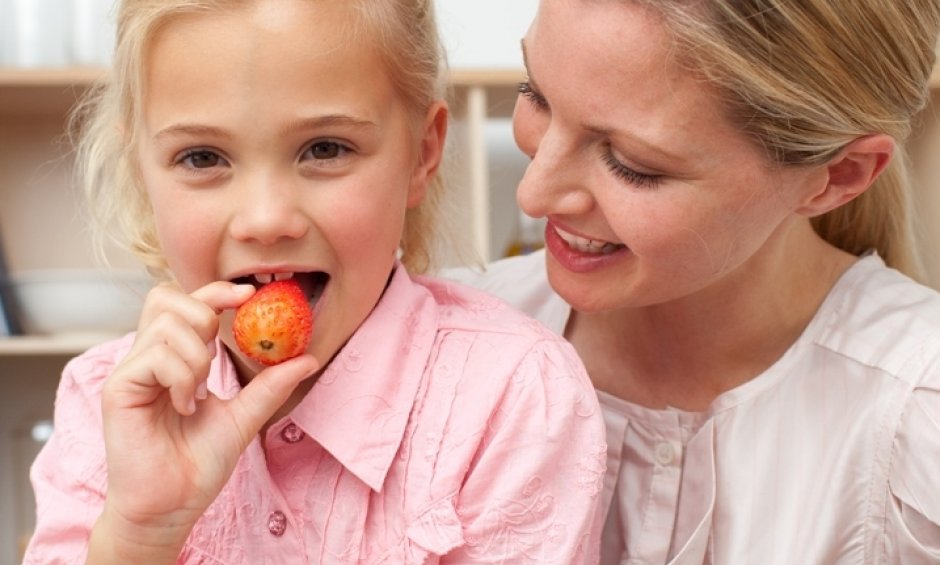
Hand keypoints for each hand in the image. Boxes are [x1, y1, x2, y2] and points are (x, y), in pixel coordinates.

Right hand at [88, 281, 318, 561]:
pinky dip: (182, 376)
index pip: (187, 302)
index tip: (250, 294)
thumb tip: (308, 358)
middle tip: (216, 351)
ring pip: (166, 324)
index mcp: (173, 358)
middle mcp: (148, 357)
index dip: (216, 290)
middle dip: (204, 313)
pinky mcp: (119, 387)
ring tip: (198, 392)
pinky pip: (155, 356)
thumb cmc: (198, 465)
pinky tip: (185, 405)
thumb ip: (270, 386)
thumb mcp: (244, 417)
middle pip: (166, 297)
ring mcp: (131, 370)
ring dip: (196, 355)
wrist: (172, 506)